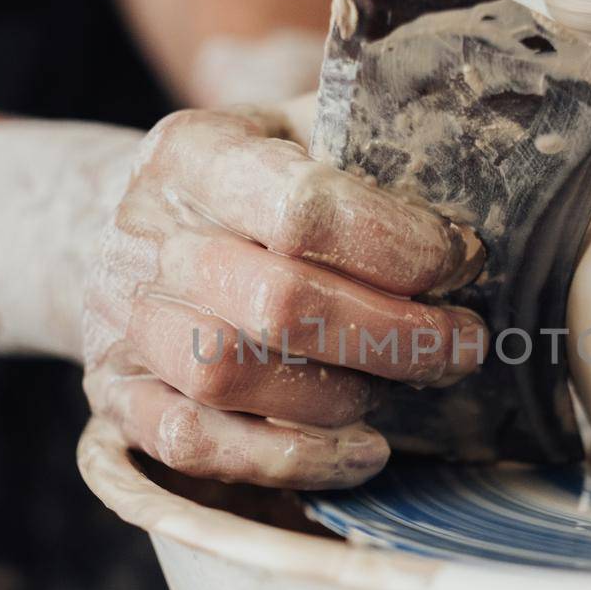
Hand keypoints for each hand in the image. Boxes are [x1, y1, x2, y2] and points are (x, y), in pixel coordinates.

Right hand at [82, 107, 484, 487]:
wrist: (129, 223)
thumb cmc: (250, 180)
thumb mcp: (300, 131)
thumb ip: (367, 153)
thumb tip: (473, 195)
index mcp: (193, 151)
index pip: (302, 209)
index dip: (400, 246)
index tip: (463, 261)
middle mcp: (144, 234)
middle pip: (277, 303)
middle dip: (394, 334)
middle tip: (462, 341)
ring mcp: (122, 319)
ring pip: (230, 377)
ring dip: (344, 393)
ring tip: (405, 383)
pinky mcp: (116, 394)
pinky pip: (195, 445)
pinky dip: (290, 458)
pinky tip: (363, 450)